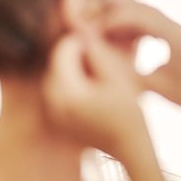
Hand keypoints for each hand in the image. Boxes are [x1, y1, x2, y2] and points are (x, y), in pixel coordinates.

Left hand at [42, 32, 150, 161]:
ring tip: (101, 67)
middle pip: (58, 61)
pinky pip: (61, 87)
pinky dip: (75, 80)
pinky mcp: (56, 115)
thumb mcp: (117, 77)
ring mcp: (50, 109)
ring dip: (77, 66)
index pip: (63, 50)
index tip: (101, 40)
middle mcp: (50, 101)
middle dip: (77, 53)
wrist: (130, 150)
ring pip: (59, 72)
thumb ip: (98, 51)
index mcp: (63, 91)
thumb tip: (84, 31)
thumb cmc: (129, 114)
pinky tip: (96, 84)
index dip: (82, 40)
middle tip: (102, 50)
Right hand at [103, 2, 180, 110]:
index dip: (115, 20)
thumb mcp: (149, 86)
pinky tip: (112, 33)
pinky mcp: (167, 29)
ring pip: (141, 10)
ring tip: (99, 29)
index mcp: (175, 38)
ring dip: (119, 16)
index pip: (141, 18)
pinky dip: (126, 21)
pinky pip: (143, 17)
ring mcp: (173, 26)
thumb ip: (126, 70)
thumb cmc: (176, 94)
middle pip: (140, 8)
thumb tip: (100, 57)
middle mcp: (176, 27)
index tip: (95, 29)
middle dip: (114, 14)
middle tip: (92, 25)